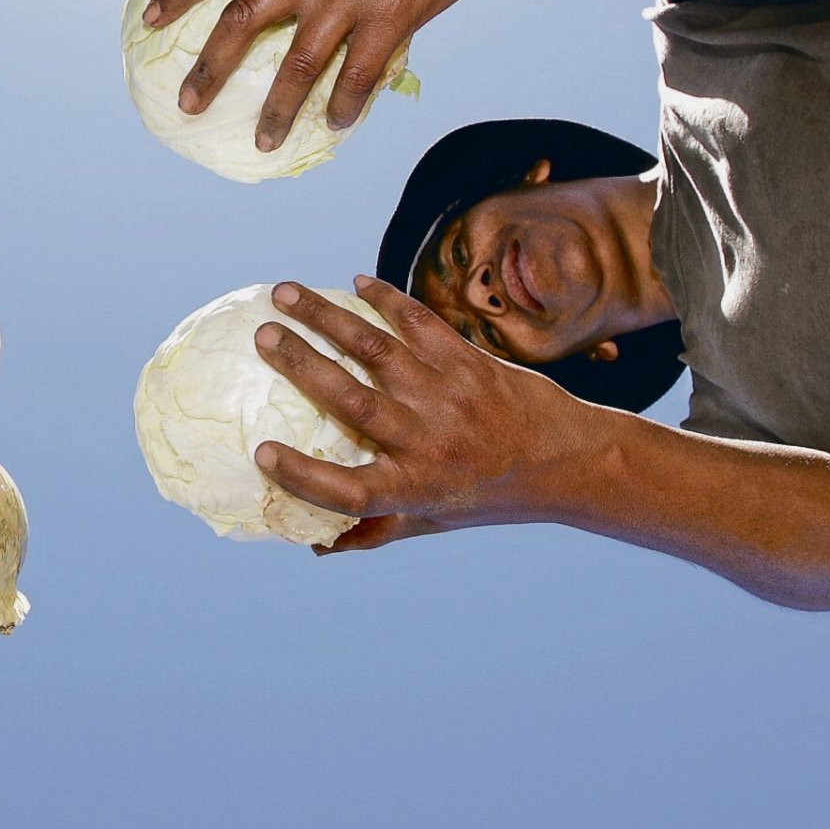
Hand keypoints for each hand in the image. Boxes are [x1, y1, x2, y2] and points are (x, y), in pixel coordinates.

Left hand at [141, 0, 510, 149]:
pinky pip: (359, 73)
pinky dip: (344, 103)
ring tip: (263, 141)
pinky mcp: (393, 16)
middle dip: (210, 67)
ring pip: (298, 63)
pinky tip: (335, 123)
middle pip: (242, 20)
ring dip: (277, 109)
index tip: (149, 19)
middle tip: (188, 105)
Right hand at [250, 277, 599, 549]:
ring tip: (284, 293)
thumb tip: (312, 546)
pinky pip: (418, 322)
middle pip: (351, 400)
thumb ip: (375, 528)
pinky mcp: (467, 360)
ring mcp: (446, 394)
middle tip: (260, 336)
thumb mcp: (432, 519)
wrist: (568, 460)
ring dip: (326, 316)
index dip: (303, 476)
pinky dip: (385, 298)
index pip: (347, 492)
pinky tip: (356, 282)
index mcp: (413, 488)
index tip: (262, 453)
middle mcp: (427, 441)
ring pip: (376, 348)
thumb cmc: (489, 494)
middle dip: (301, 364)